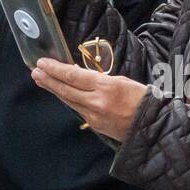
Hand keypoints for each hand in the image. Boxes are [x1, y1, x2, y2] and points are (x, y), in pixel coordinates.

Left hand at [31, 57, 145, 142]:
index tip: (42, 63)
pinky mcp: (96, 125)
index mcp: (106, 87)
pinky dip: (67, 99)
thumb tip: (77, 73)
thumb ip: (98, 79)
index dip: (55, 69)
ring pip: (69, 100)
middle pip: (66, 89)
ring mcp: (95, 116)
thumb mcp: (121, 81)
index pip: (74, 75)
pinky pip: (77, 109)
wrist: (154, 127)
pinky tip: (60, 93)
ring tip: (41, 79)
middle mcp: (97, 102)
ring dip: (54, 89)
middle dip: (49, 79)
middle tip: (35, 71)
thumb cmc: (142, 99)